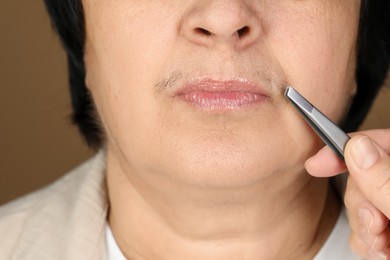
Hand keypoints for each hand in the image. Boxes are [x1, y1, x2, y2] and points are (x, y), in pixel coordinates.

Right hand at [305, 129, 389, 259]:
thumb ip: (386, 181)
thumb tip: (358, 148)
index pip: (376, 144)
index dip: (344, 147)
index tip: (318, 162)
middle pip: (360, 177)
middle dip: (360, 205)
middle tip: (377, 224)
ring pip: (356, 206)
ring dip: (363, 229)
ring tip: (384, 244)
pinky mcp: (387, 230)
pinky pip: (361, 230)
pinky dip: (366, 243)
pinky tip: (382, 250)